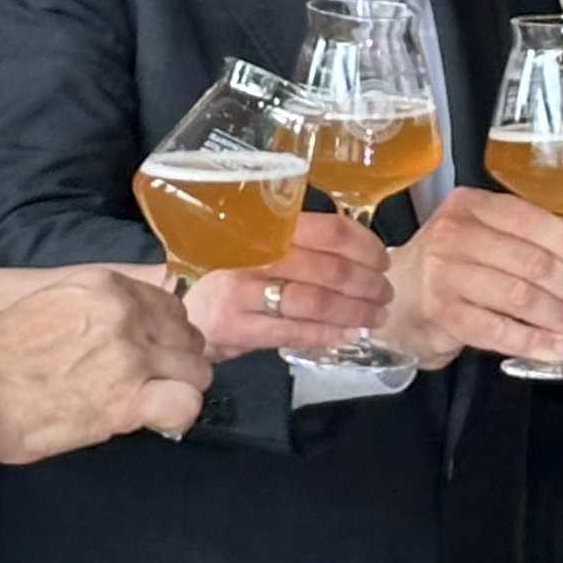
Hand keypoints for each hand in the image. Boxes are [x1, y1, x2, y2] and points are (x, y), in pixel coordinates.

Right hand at [0, 269, 209, 457]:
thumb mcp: (50, 305)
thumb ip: (94, 311)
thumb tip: (122, 332)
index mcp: (104, 286)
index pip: (169, 303)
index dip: (167, 332)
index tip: (155, 352)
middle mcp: (126, 314)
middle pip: (187, 336)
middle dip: (177, 360)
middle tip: (155, 381)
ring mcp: (132, 356)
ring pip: (195, 370)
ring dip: (181, 387)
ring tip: (155, 403)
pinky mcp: (129, 400)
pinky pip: (185, 404)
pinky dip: (177, 414)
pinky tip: (156, 420)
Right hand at [180, 213, 394, 360]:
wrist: (177, 309)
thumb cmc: (226, 276)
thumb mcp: (256, 248)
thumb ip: (296, 244)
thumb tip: (359, 249)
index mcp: (263, 227)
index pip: (328, 230)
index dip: (364, 246)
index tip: (382, 259)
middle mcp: (252, 254)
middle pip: (327, 268)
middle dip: (367, 283)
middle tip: (385, 292)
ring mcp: (241, 293)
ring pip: (315, 301)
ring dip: (355, 311)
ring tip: (376, 315)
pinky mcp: (237, 328)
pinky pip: (294, 331)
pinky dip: (328, 333)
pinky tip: (347, 334)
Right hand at [378, 187, 562, 369]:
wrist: (397, 299)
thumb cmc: (449, 267)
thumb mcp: (478, 236)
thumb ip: (521, 240)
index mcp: (471, 205)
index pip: (533, 220)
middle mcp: (454, 234)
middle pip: (533, 263)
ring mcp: (444, 274)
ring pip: (521, 298)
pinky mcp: (442, 315)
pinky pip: (499, 330)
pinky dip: (536, 343)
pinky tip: (560, 350)